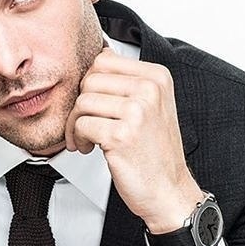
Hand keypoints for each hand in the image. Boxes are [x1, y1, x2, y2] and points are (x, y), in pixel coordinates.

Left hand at [64, 48, 203, 232]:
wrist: (169, 191)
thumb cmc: (155, 151)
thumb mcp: (152, 105)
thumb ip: (128, 80)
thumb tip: (100, 55)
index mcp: (157, 77)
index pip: (104, 60)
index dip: (91, 83)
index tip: (94, 103)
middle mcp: (150, 90)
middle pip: (90, 80)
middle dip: (80, 104)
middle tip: (86, 123)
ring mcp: (137, 112)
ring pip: (82, 102)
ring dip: (75, 123)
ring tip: (87, 138)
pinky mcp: (121, 135)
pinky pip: (81, 125)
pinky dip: (77, 138)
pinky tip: (88, 148)